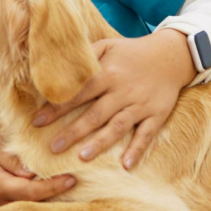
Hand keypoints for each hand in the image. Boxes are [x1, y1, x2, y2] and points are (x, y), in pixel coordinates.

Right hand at [0, 144, 76, 210]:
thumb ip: (11, 160)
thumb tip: (33, 169)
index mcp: (1, 186)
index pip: (34, 190)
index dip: (54, 186)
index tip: (72, 178)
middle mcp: (4, 204)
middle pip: (39, 202)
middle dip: (60, 193)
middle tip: (82, 180)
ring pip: (35, 207)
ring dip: (53, 197)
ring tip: (73, 184)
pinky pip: (27, 208)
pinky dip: (42, 199)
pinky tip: (55, 190)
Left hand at [33, 29, 196, 169]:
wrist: (171, 54)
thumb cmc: (131, 52)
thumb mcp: (107, 46)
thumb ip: (85, 57)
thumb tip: (57, 65)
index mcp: (107, 73)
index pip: (77, 93)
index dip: (57, 108)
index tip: (38, 121)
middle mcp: (122, 90)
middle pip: (94, 114)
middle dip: (73, 132)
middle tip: (53, 147)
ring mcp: (140, 104)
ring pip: (117, 126)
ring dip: (100, 142)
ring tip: (82, 157)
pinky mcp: (157, 114)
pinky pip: (146, 134)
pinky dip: (137, 149)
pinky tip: (126, 165)